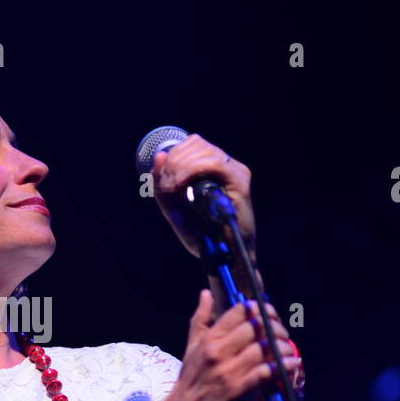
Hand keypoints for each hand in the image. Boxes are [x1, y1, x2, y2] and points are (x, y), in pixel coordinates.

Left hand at [151, 134, 255, 260]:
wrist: (221, 257)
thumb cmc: (201, 235)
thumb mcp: (173, 207)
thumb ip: (162, 184)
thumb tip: (159, 155)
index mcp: (214, 168)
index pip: (192, 143)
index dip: (173, 155)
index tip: (162, 180)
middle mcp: (227, 165)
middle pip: (196, 143)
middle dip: (174, 161)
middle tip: (166, 185)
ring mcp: (235, 171)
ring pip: (203, 151)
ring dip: (180, 167)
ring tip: (171, 187)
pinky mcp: (240, 181)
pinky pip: (213, 164)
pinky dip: (191, 170)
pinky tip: (180, 184)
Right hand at [155, 290, 298, 400]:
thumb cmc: (189, 384)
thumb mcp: (191, 348)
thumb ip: (201, 320)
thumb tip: (206, 294)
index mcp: (209, 339)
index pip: (239, 311)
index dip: (259, 308)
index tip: (269, 314)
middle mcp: (218, 352)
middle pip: (256, 326)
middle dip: (276, 326)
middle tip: (282, 333)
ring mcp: (229, 371)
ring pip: (265, 347)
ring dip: (283, 346)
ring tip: (288, 350)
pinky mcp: (240, 390)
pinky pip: (267, 371)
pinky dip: (283, 366)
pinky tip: (291, 364)